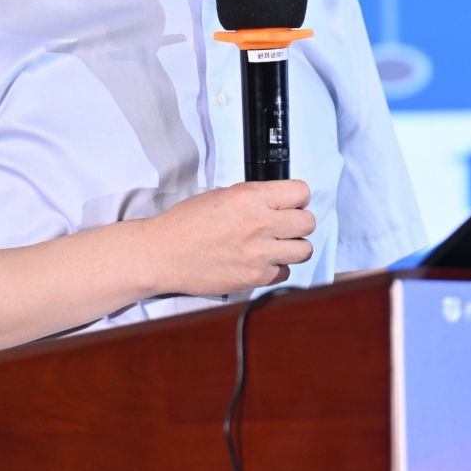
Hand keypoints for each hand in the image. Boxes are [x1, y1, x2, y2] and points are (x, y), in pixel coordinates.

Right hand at [150, 180, 314, 295]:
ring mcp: (259, 254)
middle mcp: (259, 224)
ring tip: (276, 245)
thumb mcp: (222, 195)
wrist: (163, 254)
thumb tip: (278, 203)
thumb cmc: (185, 224)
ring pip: (304, 250)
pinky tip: (261, 262)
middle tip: (285, 225)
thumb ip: (254, 198)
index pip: (301, 192)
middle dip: (298, 222)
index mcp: (250, 198)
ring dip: (293, 247)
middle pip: (308, 222)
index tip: (291, 203)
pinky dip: (276, 268)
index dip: (297, 198)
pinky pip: (285, 273)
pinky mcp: (255, 278)